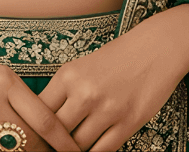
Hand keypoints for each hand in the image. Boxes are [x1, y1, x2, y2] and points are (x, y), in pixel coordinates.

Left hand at [37, 5, 188, 150]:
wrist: (156, 47)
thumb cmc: (117, 57)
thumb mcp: (82, 67)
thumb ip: (63, 93)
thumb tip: (43, 123)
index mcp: (68, 75)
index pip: (39, 113)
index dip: (33, 131)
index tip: (32, 138)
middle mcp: (85, 92)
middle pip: (55, 135)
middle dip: (51, 145)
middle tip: (49, 148)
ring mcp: (107, 109)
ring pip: (78, 148)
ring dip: (73, 151)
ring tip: (71, 148)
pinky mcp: (128, 123)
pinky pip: (103, 151)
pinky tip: (92, 149)